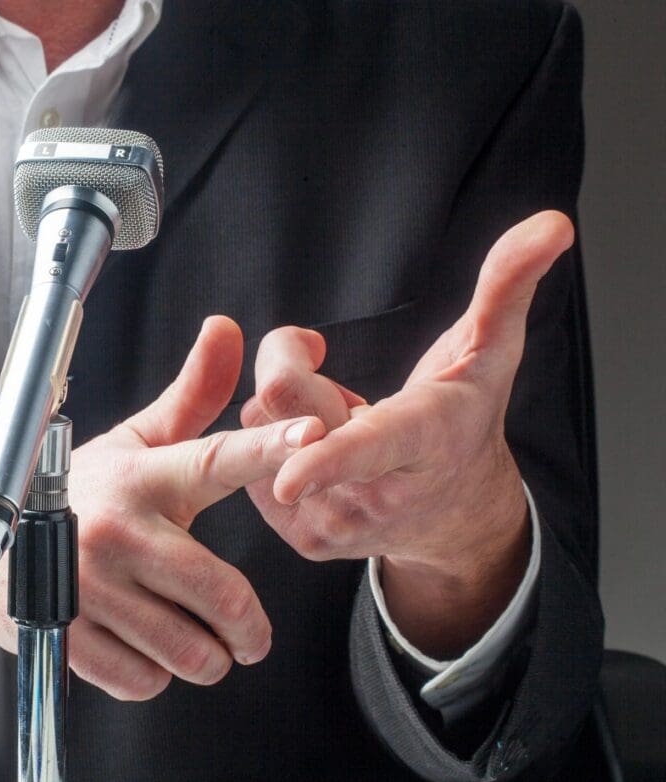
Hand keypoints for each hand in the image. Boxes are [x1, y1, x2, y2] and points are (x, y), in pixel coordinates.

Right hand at [0, 317, 325, 698]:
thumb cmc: (80, 489)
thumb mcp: (136, 442)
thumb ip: (193, 396)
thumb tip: (228, 329)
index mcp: (145, 476)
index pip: (216, 458)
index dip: (269, 448)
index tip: (314, 435)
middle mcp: (118, 528)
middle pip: (223, 596)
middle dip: (250, 631)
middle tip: (249, 635)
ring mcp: (87, 585)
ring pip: (189, 652)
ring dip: (204, 657)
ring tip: (190, 639)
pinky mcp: (63, 634)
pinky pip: (142, 680)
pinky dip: (154, 675)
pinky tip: (141, 649)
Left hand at [241, 211, 574, 656]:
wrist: (454, 514)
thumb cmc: (465, 418)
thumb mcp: (492, 350)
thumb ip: (508, 283)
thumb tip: (552, 223)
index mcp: (422, 443)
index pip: (370, 446)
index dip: (328, 457)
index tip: (292, 478)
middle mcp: (373, 497)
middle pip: (280, 404)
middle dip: (290, 362)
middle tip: (322, 356)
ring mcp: (335, 525)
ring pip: (257, 428)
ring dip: (286, 406)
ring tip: (337, 418)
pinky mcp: (304, 538)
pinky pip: (247, 458)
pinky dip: (275, 438)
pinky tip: (319, 449)